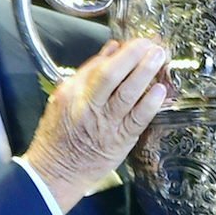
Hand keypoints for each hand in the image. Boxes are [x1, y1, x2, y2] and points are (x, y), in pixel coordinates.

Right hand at [18, 39, 168, 210]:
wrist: (55, 172)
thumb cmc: (58, 138)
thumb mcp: (62, 100)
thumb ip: (86, 74)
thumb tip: (110, 51)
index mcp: (71, 94)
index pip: (97, 66)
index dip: (120, 51)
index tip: (135, 41)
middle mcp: (87, 107)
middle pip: (110, 75)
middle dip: (132, 55)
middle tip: (149, 43)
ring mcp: (104, 125)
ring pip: (126, 94)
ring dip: (144, 73)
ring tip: (158, 57)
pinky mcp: (118, 141)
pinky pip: (137, 120)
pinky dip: (149, 104)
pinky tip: (160, 91)